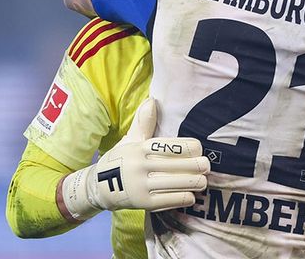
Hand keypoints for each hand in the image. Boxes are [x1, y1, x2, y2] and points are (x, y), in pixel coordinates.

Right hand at [60, 98, 209, 219]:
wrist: (97, 187)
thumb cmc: (120, 160)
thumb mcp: (130, 140)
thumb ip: (144, 122)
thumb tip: (152, 100)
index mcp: (139, 149)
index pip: (168, 146)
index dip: (187, 147)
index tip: (199, 148)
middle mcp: (140, 166)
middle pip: (177, 165)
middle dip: (196, 166)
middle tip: (206, 165)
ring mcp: (141, 186)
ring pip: (176, 183)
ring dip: (194, 182)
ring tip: (203, 181)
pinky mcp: (143, 203)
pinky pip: (169, 200)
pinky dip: (184, 197)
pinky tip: (192, 195)